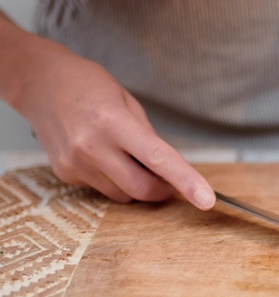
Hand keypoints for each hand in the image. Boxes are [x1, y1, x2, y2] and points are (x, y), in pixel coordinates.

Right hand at [3, 35, 215, 209]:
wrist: (39, 83)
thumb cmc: (87, 85)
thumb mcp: (127, 102)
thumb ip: (149, 137)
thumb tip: (168, 169)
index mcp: (113, 122)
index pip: (158, 158)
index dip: (186, 181)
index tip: (206, 199)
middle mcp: (92, 147)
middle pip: (142, 188)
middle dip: (163, 190)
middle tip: (169, 178)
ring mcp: (76, 164)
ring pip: (123, 194)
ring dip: (137, 184)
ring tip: (126, 155)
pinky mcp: (66, 174)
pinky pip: (103, 189)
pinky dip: (114, 179)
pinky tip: (103, 155)